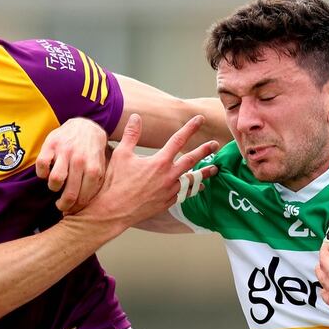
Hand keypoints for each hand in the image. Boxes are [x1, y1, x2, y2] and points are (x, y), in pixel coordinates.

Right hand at [36, 118, 107, 213]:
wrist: (84, 126)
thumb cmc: (92, 152)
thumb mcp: (100, 166)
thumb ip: (97, 183)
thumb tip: (90, 204)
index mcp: (93, 167)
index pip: (84, 196)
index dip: (76, 207)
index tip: (73, 208)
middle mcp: (79, 159)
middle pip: (70, 192)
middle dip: (64, 204)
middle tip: (62, 205)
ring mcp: (65, 151)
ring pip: (55, 180)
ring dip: (53, 187)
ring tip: (55, 186)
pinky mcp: (51, 144)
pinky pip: (42, 165)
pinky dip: (41, 173)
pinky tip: (46, 174)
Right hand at [81, 114, 217, 226]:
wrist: (113, 211)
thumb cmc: (115, 183)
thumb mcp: (121, 154)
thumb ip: (131, 135)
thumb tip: (136, 117)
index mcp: (159, 162)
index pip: (178, 140)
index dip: (190, 128)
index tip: (200, 119)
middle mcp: (168, 176)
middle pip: (191, 160)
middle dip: (204, 151)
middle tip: (216, 144)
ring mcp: (169, 191)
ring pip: (192, 180)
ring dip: (204, 173)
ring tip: (215, 169)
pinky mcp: (167, 203)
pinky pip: (184, 194)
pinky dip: (193, 189)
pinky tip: (199, 187)